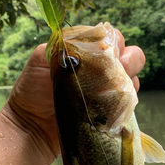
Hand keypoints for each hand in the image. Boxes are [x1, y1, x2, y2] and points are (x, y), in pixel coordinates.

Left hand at [5, 29, 144, 162]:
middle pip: (130, 55)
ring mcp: (107, 90)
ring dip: (129, 78)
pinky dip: (128, 98)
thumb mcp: (41, 59)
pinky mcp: (110, 110)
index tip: (106, 51)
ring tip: (115, 87)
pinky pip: (130, 100)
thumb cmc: (32, 91)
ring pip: (132, 76)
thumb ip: (62, 44)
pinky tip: (115, 102)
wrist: (32, 127)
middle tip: (118, 68)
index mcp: (85, 52)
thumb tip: (87, 41)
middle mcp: (100, 69)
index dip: (114, 42)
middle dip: (129, 59)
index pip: (110, 38)